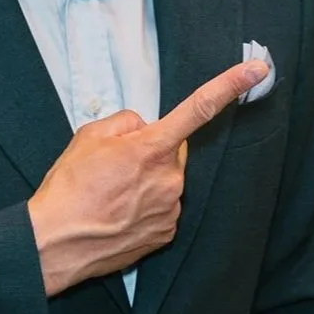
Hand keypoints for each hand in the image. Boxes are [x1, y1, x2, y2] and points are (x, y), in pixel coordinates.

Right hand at [28, 59, 269, 296]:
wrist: (55, 243)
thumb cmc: (68, 189)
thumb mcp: (88, 136)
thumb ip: (125, 123)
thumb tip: (142, 129)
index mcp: (151, 148)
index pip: (199, 108)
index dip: (231, 85)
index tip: (258, 69)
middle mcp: (170, 179)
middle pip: (172, 150)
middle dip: (152, 151)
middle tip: (115, 166)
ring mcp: (171, 209)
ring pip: (167, 180)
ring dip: (147, 181)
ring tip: (110, 194)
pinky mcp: (166, 233)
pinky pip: (163, 207)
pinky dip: (144, 206)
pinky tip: (117, 212)